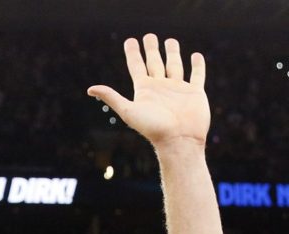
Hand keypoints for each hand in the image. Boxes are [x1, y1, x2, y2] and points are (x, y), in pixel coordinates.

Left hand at [88, 34, 209, 150]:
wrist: (178, 141)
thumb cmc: (153, 128)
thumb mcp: (129, 111)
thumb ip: (112, 98)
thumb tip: (90, 89)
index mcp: (145, 90)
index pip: (137, 66)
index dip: (132, 53)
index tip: (130, 41)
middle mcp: (161, 87)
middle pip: (155, 63)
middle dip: (152, 49)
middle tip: (149, 36)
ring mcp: (178, 89)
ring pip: (175, 66)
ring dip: (172, 53)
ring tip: (170, 41)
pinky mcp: (195, 93)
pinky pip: (197, 75)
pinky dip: (198, 66)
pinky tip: (195, 56)